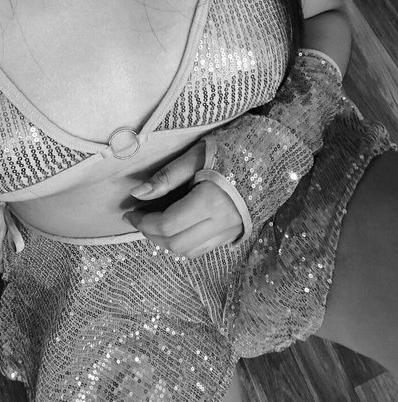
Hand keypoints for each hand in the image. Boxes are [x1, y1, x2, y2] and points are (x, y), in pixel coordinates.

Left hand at [122, 140, 243, 258]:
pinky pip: (202, 248)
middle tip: (139, 217)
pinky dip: (183, 242)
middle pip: (175, 244)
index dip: (143, 221)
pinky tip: (177, 226)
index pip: (167, 224)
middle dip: (151, 234)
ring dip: (166, 242)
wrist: (272, 156)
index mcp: (210, 202)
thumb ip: (167, 177)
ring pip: (188, 251)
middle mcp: (221, 223)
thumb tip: (137, 193)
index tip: (130, 211)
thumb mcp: (197, 156)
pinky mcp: (234, 234)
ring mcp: (229, 232)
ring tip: (156, 223)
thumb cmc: (234, 150)